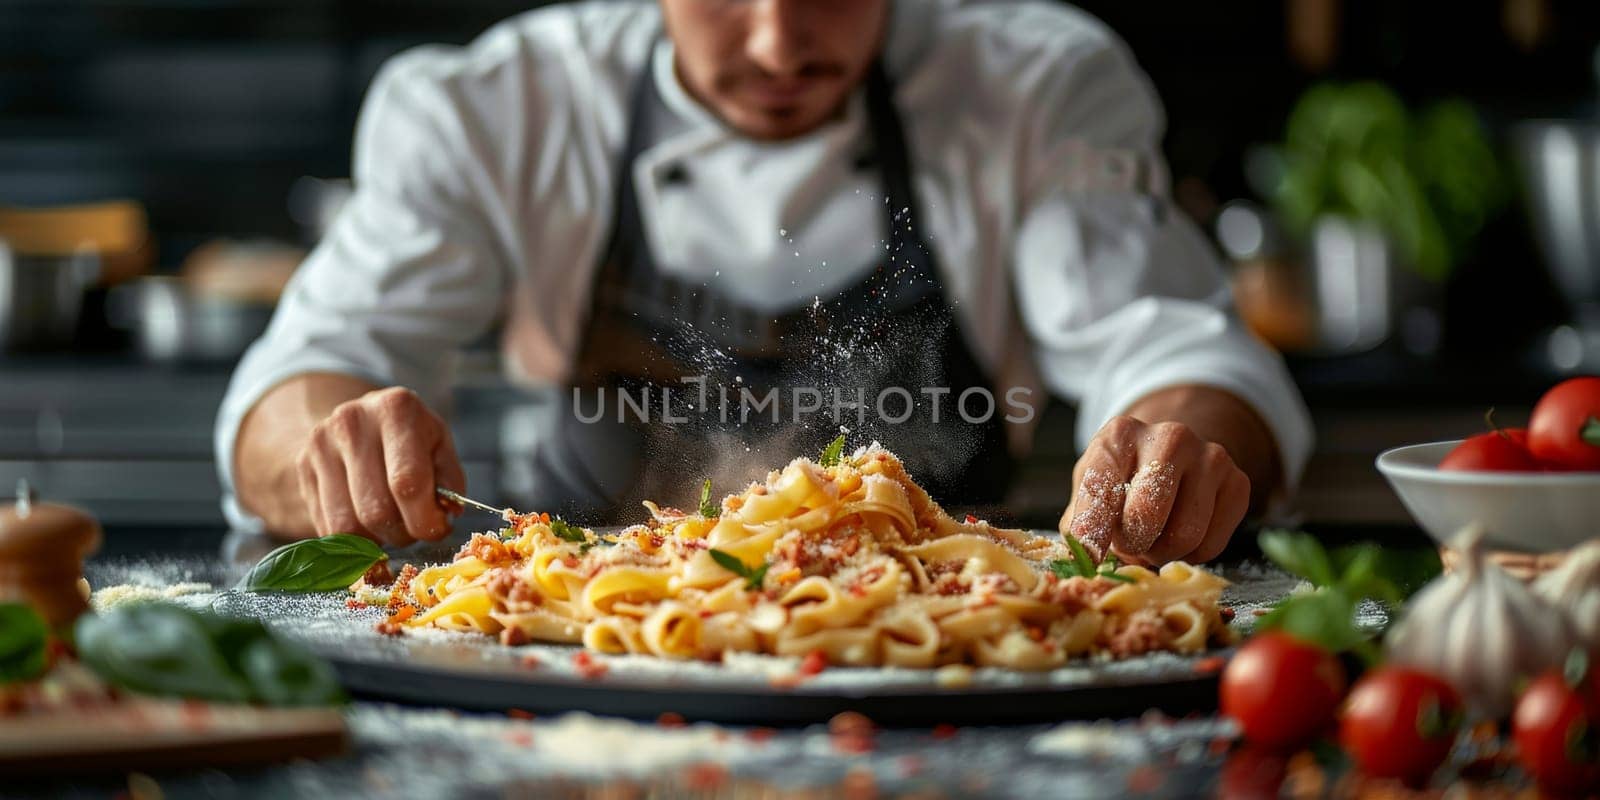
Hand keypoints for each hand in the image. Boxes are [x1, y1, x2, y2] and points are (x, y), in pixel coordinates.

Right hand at [296, 386, 464, 544]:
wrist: (361, 421)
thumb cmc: (411, 439)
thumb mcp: (441, 447)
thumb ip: (450, 480)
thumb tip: (445, 512)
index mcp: (396, 409)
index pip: (407, 483)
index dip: (425, 519)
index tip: (437, 528)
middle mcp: (352, 421)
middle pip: (375, 510)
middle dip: (403, 533)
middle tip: (414, 527)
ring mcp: (321, 443)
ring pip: (347, 526)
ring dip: (377, 540)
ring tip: (392, 524)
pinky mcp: (302, 466)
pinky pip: (327, 527)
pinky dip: (353, 538)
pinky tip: (367, 521)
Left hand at [1058, 415, 1250, 564]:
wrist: (1172, 456)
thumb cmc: (1122, 479)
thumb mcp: (1090, 490)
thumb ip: (1081, 525)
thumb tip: (1081, 563)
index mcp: (1120, 435)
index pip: (1102, 490)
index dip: (1093, 531)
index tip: (1091, 556)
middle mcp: (1169, 437)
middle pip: (1147, 516)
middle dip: (1132, 545)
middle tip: (1128, 544)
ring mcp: (1210, 456)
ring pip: (1185, 536)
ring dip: (1161, 553)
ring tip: (1152, 538)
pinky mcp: (1238, 482)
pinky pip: (1212, 545)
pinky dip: (1190, 555)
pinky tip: (1178, 534)